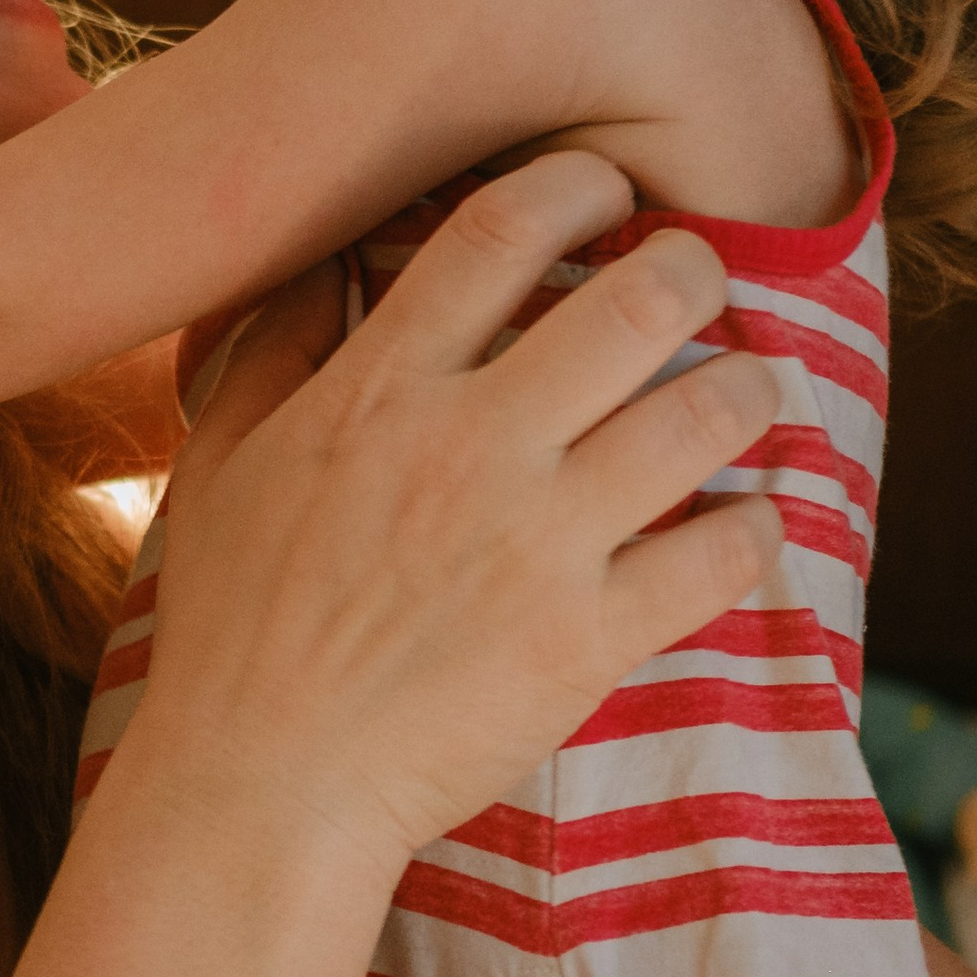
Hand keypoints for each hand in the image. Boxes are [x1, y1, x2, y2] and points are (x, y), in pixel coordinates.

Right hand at [130, 150, 784, 877]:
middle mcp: (470, 448)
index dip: (578, 185)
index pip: (502, 231)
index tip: (609, 194)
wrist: (261, 790)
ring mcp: (537, 544)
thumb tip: (325, 262)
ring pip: (705, 412)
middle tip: (701, 286)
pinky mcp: (588, 640)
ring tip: (749, 392)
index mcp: (379, 394)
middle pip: (638, 300)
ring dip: (750, 388)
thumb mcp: (221, 467)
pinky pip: (723, 556)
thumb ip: (274, 350)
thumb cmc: (232, 633)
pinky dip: (755, 528)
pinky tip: (745, 523)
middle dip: (696, 270)